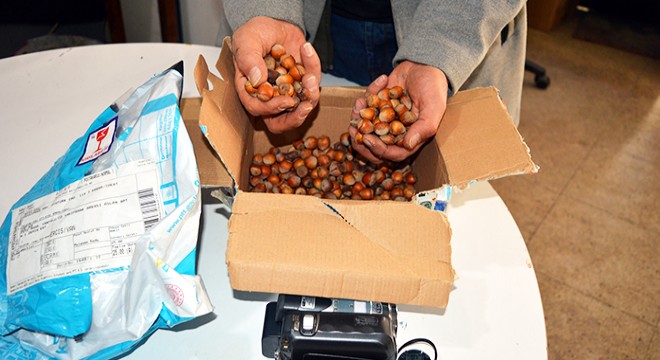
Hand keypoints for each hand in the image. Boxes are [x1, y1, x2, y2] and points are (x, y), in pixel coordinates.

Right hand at [231, 16, 321, 132]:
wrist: (273, 22)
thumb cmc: (254, 33)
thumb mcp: (246, 41)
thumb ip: (248, 59)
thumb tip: (257, 80)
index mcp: (250, 90)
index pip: (257, 108)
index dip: (271, 109)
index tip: (285, 101)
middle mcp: (269, 96)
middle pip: (279, 121)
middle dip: (294, 118)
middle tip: (305, 107)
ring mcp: (287, 91)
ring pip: (300, 107)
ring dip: (309, 96)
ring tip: (311, 78)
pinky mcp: (302, 82)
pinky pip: (312, 82)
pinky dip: (313, 66)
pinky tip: (307, 49)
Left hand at [349, 61, 447, 162]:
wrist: (426, 65)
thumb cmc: (434, 88)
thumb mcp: (434, 107)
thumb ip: (424, 127)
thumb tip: (407, 145)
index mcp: (410, 138)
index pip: (392, 153)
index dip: (378, 150)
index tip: (368, 139)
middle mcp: (395, 132)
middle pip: (374, 145)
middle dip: (361, 140)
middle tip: (354, 129)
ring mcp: (384, 119)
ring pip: (365, 127)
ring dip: (358, 117)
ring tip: (359, 102)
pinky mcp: (377, 105)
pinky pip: (366, 105)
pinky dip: (369, 94)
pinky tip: (381, 81)